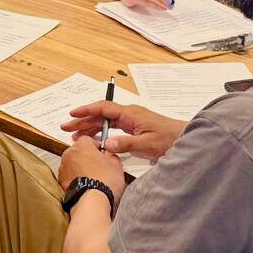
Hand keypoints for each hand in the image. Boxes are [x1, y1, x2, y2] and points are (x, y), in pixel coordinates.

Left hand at [58, 137, 125, 199]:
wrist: (92, 202)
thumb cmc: (102, 182)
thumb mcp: (116, 164)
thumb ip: (111, 154)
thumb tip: (110, 154)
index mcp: (81, 146)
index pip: (88, 140)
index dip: (97, 147)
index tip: (103, 153)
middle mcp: (69, 154)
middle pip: (79, 152)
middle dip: (88, 158)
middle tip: (100, 167)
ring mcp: (63, 168)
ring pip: (74, 164)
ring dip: (81, 169)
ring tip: (94, 179)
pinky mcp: (61, 182)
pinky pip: (70, 177)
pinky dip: (76, 179)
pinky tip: (87, 186)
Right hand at [62, 101, 185, 161]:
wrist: (186, 139)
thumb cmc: (169, 139)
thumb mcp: (147, 144)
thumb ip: (125, 144)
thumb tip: (105, 144)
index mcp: (130, 113)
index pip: (103, 108)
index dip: (86, 111)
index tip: (72, 115)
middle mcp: (129, 114)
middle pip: (101, 114)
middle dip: (83, 120)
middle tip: (66, 128)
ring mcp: (132, 121)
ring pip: (106, 121)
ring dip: (90, 127)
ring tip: (76, 136)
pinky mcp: (135, 128)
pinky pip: (113, 127)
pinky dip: (101, 131)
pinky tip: (95, 138)